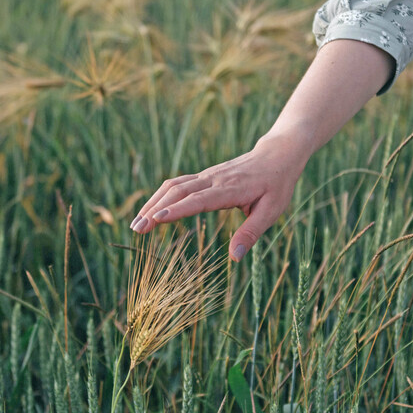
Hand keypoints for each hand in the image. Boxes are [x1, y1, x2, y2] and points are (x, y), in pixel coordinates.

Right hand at [129, 131, 309, 260]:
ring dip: (152, 203)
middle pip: (177, 192)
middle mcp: (213, 180)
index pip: (198, 200)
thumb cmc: (276, 185)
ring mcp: (206, 175)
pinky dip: (160, 196)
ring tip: (136, 223)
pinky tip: (150, 211)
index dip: (176, 210)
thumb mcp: (271, 211)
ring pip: (173, 186)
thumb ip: (251, 233)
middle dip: (154, 210)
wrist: (276, 155)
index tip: (156, 220)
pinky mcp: (203, 176)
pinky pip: (177, 183)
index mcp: (230, 189)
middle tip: (136, 229)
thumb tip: (235, 257)